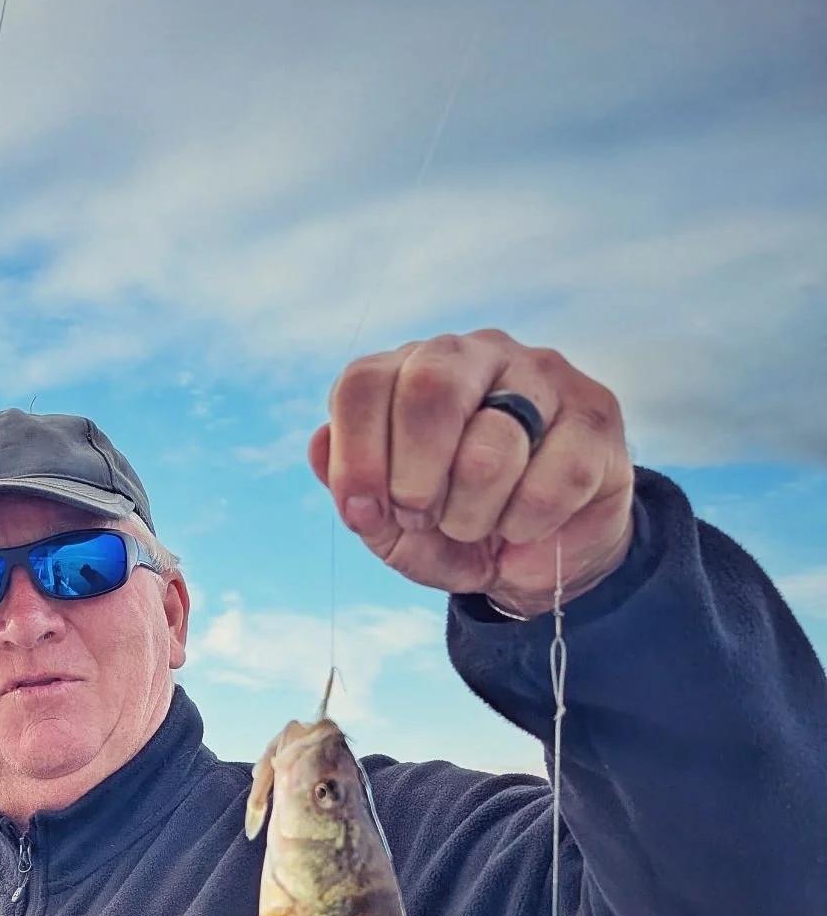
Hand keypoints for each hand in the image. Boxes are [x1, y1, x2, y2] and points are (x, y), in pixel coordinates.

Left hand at [310, 328, 634, 617]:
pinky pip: (549, 482)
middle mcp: (477, 354)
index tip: (365, 513)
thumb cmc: (452, 529)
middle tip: (424, 517)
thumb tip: (320, 443)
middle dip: (415, 478)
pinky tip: (527, 527)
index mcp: (412, 370)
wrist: (533, 560)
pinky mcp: (595, 414)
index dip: (357, 457)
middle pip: (428, 386)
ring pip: (491, 446)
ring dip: (472, 516)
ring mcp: (542, 376)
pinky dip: (526, 526)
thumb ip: (353, 491)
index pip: (364, 383)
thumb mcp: (391, 525)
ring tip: (479, 525)